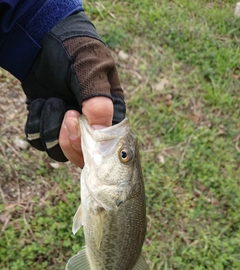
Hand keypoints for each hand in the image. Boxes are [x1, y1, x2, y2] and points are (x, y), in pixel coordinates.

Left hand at [22, 11, 124, 162]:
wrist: (42, 39)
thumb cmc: (74, 50)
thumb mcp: (91, 70)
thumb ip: (99, 102)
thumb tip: (102, 136)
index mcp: (110, 114)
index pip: (107, 147)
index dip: (92, 144)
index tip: (78, 121)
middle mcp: (90, 126)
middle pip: (82, 157)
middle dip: (70, 140)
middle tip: (66, 112)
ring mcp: (67, 128)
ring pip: (58, 152)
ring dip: (50, 127)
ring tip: (52, 99)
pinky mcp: (47, 126)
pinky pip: (39, 142)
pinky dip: (36, 123)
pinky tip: (40, 102)